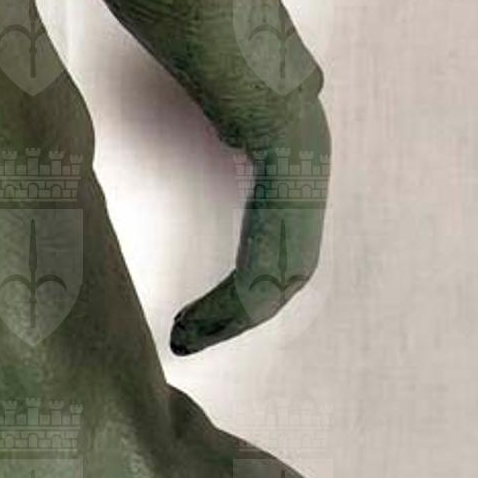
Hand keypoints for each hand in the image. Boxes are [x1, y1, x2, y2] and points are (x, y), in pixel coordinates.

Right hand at [169, 97, 329, 355]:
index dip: (230, 308)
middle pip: (255, 309)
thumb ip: (249, 169)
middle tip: (184, 343)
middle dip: (217, 328)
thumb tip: (233, 141)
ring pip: (245, 313)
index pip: (264, 285)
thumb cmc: (272, 139)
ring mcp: (290, 266)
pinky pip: (240, 304)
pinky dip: (210, 317)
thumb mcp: (263, 162)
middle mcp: (299, 260)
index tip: (201, 318)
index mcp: (297, 237)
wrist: (284, 135)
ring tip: (178, 339)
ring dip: (209, 328)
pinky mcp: (274, 267)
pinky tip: (184, 322)